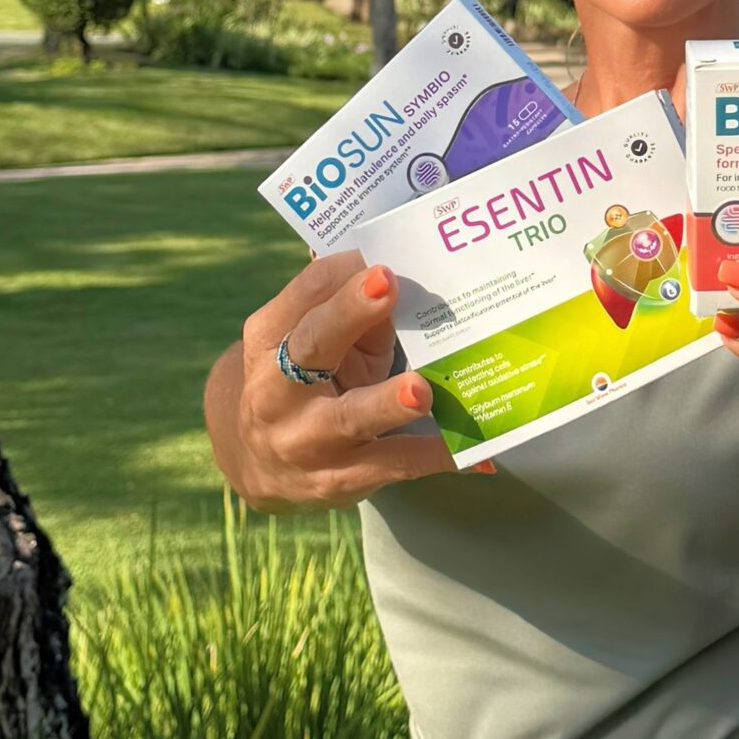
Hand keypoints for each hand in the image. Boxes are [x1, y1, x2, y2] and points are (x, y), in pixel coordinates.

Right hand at [222, 251, 464, 512]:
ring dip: (388, 403)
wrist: (259, 463)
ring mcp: (306, 439)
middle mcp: (278, 387)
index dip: (345, 274)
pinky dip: (436, 457)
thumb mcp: (316, 342)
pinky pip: (394, 465)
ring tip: (421, 391)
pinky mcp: (339, 479)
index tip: (384, 259)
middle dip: (349, 314)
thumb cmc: (304, 380)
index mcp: (271, 337)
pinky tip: (479, 455)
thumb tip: (413, 272)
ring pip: (350, 417)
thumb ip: (352, 312)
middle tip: (388, 286)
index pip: (307, 292)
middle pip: (312, 345)